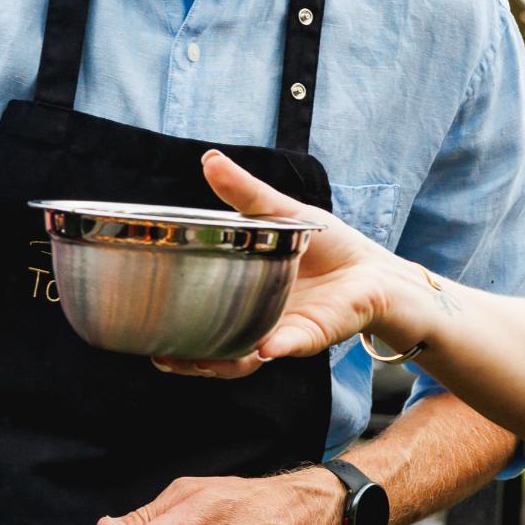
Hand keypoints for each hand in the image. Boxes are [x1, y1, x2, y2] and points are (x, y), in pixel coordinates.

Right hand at [157, 150, 439, 378]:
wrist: (378, 270)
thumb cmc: (330, 247)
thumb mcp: (280, 212)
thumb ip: (245, 193)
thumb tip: (209, 160)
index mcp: (243, 294)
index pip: (199, 318)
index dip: (171, 327)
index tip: (145, 326)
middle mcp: (258, 321)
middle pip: (213, 351)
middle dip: (185, 360)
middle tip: (159, 355)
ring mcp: (284, 331)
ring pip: (243, 360)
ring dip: (216, 364)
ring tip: (190, 362)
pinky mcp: (314, 333)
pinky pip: (290, 346)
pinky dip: (276, 347)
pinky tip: (262, 349)